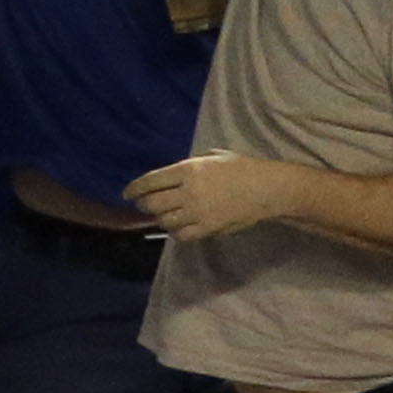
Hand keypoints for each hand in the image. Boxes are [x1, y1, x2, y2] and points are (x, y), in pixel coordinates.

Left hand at [127, 149, 298, 240]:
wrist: (266, 188)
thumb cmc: (239, 168)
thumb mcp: (210, 157)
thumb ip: (187, 166)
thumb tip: (168, 176)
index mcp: (188, 170)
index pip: (150, 181)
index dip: (134, 189)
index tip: (127, 194)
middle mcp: (189, 191)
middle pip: (152, 203)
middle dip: (143, 205)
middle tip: (143, 205)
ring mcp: (199, 211)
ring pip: (165, 221)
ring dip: (160, 219)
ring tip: (163, 216)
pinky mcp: (209, 227)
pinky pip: (182, 235)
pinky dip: (176, 233)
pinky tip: (178, 228)